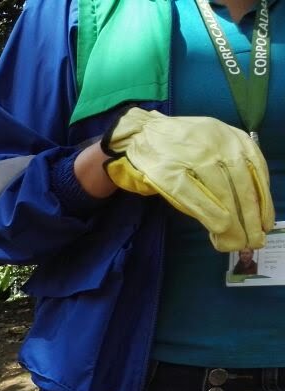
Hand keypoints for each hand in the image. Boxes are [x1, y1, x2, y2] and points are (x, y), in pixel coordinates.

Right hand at [102, 108, 274, 250]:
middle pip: (242, 185)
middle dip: (251, 217)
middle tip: (254, 241)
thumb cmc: (178, 144)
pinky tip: (218, 228)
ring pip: (222, 193)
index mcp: (230, 136)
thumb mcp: (213, 141)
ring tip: (237, 242)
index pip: (256, 170)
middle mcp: (216, 143)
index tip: (266, 223)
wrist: (138, 134)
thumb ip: (231, 163)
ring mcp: (192, 158)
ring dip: (233, 222)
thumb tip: (250, 204)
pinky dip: (209, 214)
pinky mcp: (169, 173)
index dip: (264, 201)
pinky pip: (194, 197)